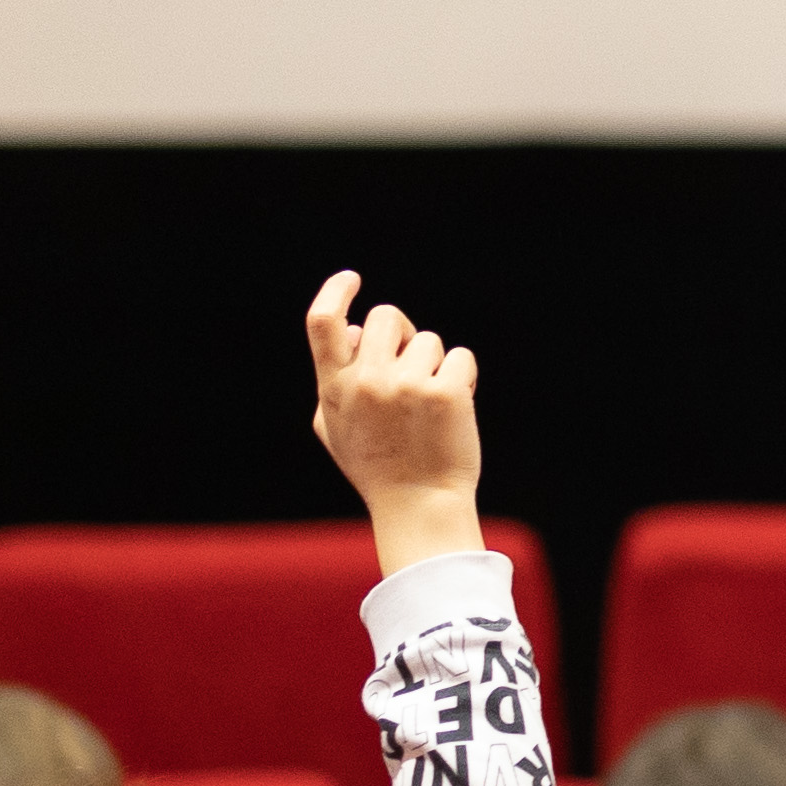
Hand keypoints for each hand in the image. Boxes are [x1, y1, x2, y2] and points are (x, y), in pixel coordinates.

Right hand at [305, 271, 485, 575]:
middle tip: (411, 366)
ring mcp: (407, 386)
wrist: (420, 506)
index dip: (335, 291)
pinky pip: (460, 358)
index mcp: (334, 389)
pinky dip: (462, 379)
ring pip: (429, 340)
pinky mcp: (446, 393)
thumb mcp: (335, 427)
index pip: (323, 323)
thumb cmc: (378, 466)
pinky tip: (454, 411)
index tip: (352, 278)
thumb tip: (357, 330)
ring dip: (434, 366)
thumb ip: (335, 377)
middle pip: (386, 316)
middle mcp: (367, 382)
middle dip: (402, 333)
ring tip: (430, 408)